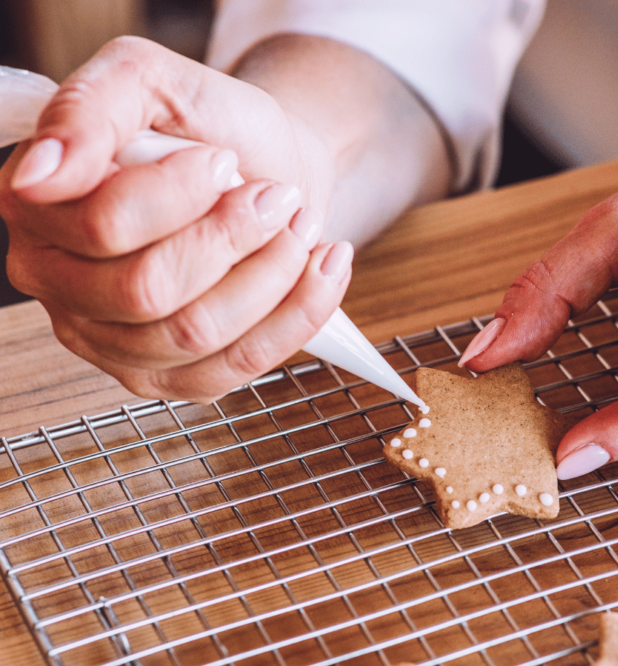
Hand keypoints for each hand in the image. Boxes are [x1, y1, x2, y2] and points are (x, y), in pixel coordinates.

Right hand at [0, 36, 351, 401]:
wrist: (271, 171)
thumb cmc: (215, 131)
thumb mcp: (156, 82)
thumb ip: (94, 107)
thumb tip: (43, 172)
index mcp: (42, 211)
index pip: (103, 226)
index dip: (179, 196)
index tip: (224, 161)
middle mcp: (64, 288)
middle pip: (147, 290)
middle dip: (232, 239)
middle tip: (278, 198)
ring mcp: (115, 344)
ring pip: (195, 332)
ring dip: (271, 275)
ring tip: (301, 227)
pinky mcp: (174, 378)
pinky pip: (239, 366)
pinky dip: (297, 314)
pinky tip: (323, 269)